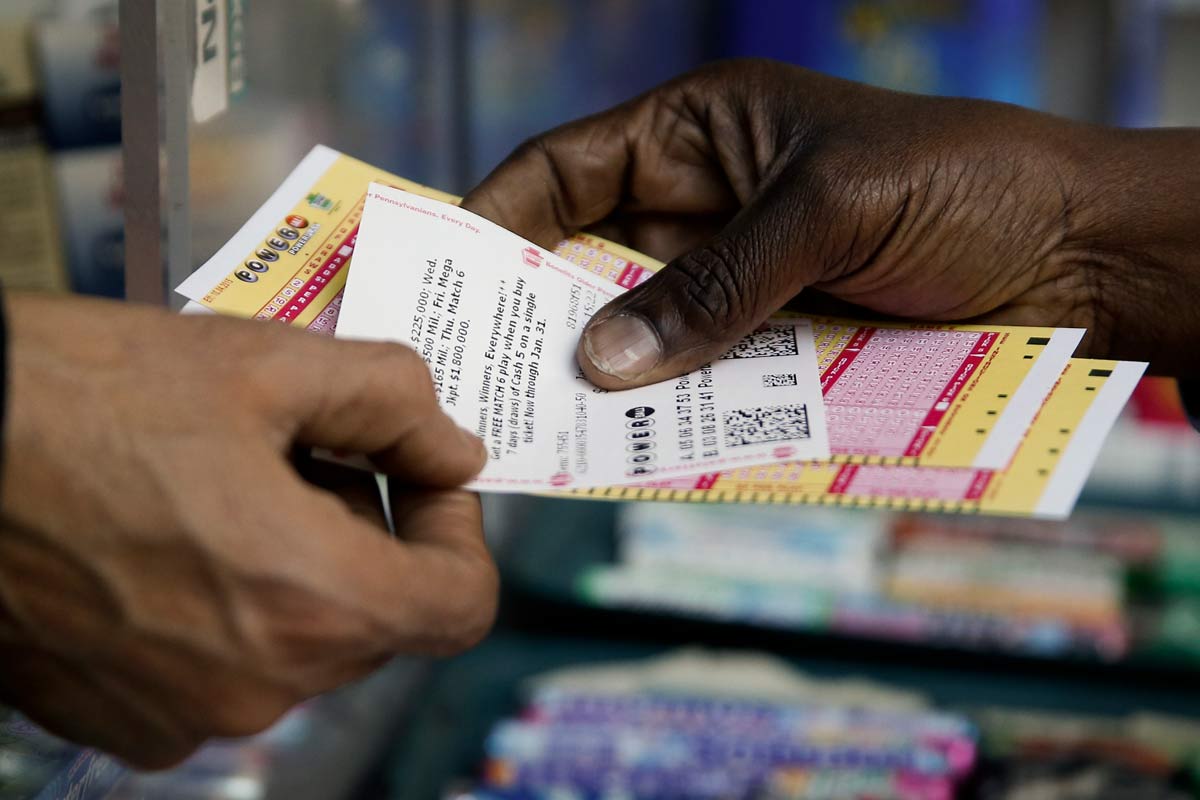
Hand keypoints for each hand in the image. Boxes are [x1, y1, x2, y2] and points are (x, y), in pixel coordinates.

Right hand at [0, 293, 495, 767]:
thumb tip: (454, 449)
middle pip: (378, 617)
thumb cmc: (77, 399)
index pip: (460, 604)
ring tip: (226, 483)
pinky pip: (225, 667)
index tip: (419, 477)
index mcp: (310, 603)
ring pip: (301, 641)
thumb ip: (393, 404)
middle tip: (304, 451)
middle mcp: (257, 687)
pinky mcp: (121, 718)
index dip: (456, 530)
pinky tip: (174, 535)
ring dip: (294, 566)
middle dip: (364, 531)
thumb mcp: (264, 364)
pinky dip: (228, 606)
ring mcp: (184, 716)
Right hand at [464, 59, 1199, 385]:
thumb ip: (712, 285)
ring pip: (639, 330)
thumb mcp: (826, 213)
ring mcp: (735, 281)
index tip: (446, 283)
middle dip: (539, 315)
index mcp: (699, 133)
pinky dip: (669, 409)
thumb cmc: (959, 187)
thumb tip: (602, 362)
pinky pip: (698, 377)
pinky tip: (639, 444)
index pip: (566, 168)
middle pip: (588, 260)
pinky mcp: (772, 341)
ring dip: (604, 375)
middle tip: (482, 381)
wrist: (1079, 256)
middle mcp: (702, 206)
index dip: (498, 218)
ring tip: (547, 429)